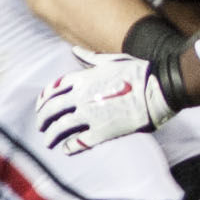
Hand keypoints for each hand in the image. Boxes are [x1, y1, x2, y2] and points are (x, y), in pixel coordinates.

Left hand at [36, 49, 177, 153]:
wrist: (159, 89)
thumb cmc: (138, 71)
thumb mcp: (111, 60)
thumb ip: (89, 57)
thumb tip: (74, 49)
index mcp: (83, 78)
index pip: (53, 89)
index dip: (43, 99)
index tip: (40, 106)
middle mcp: (81, 96)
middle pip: (52, 109)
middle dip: (43, 118)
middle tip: (41, 126)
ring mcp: (91, 115)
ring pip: (61, 127)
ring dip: (52, 136)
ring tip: (48, 142)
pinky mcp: (102, 131)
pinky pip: (79, 142)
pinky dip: (69, 147)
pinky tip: (66, 150)